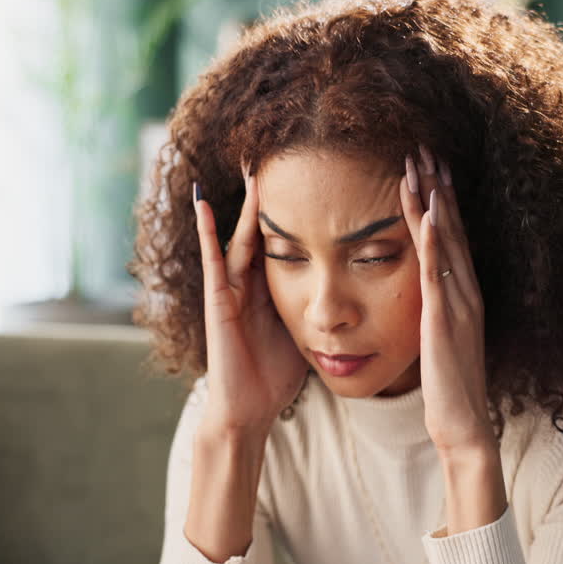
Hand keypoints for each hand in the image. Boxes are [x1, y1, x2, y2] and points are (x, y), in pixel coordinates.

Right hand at [192, 167, 308, 434]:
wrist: (249, 409)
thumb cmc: (275, 376)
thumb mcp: (307, 330)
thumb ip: (322, 308)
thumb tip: (359, 294)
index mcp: (272, 287)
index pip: (287, 238)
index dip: (299, 209)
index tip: (314, 176)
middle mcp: (250, 282)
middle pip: (263, 229)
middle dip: (270, 196)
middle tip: (277, 154)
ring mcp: (231, 289)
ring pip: (241, 237)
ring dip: (244, 202)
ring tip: (249, 166)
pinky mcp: (218, 301)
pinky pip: (213, 261)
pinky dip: (207, 232)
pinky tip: (202, 203)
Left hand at [399, 145, 497, 456]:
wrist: (463, 424)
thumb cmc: (449, 386)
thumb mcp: (442, 338)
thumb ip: (437, 310)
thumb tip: (427, 290)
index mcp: (463, 295)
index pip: (452, 236)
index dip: (442, 199)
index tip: (430, 166)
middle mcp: (465, 292)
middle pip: (451, 228)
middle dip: (437, 187)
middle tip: (423, 147)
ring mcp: (458, 304)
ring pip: (445, 242)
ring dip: (432, 202)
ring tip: (420, 165)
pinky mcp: (444, 320)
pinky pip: (437, 274)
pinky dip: (434, 242)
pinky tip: (428, 214)